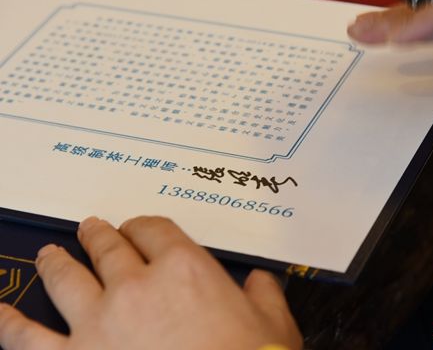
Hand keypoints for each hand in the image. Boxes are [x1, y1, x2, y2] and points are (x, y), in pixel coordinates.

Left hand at [0, 216, 301, 349]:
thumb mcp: (273, 324)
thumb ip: (264, 294)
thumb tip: (260, 281)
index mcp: (184, 269)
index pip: (155, 229)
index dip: (143, 225)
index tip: (138, 228)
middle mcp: (136, 286)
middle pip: (108, 247)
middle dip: (98, 235)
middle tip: (90, 228)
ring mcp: (99, 324)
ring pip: (66, 278)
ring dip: (56, 263)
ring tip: (51, 254)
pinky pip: (28, 338)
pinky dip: (9, 322)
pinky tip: (0, 312)